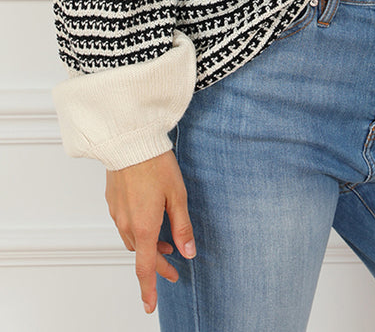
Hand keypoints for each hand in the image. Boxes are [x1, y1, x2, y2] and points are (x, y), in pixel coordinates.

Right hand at [105, 150, 194, 314]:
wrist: (129, 140)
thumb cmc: (155, 163)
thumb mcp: (177, 195)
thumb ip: (182, 225)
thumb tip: (188, 251)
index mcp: (143, 227)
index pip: (145, 268)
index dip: (150, 289)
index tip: (150, 306)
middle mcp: (126, 223)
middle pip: (141, 254)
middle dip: (157, 265)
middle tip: (174, 270)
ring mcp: (117, 212)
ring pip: (132, 240)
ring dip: (148, 246)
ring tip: (166, 243)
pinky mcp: (113, 200)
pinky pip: (125, 224)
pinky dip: (139, 231)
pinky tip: (150, 220)